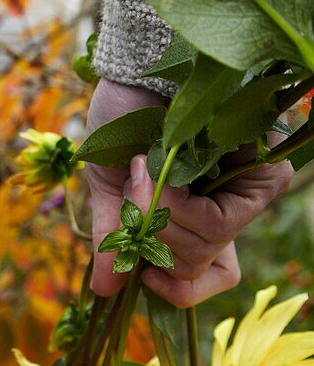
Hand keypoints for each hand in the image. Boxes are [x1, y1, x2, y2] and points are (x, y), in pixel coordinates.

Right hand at [85, 79, 293, 307]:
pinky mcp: (261, 169)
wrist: (129, 73)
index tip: (147, 276)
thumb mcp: (110, 189)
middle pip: (202, 263)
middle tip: (133, 189)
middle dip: (156, 235)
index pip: (214, 275)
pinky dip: (179, 206)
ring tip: (140, 169)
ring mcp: (247, 187)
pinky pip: (223, 221)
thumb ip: (115, 236)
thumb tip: (103, 291)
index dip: (183, 289)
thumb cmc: (120, 123)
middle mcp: (227, 204)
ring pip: (212, 244)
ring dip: (161, 215)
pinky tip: (157, 170)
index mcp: (197, 214)